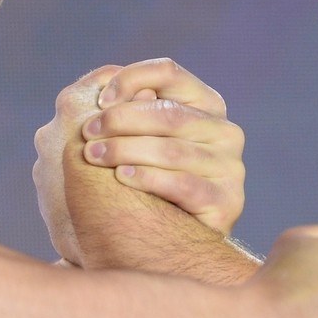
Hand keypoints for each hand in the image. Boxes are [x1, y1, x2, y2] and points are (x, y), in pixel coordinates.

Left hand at [34, 61, 241, 269]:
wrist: (156, 244)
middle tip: (86, 134)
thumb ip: (121, 109)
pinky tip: (122, 177)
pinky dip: (149, 178)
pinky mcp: (228, 201)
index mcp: (203, 103)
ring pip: (173, 149)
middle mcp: (224, 131)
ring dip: (126, 149)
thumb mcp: (129, 138)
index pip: (168, 72)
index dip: (131, 79)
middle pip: (168, 113)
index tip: (99, 100)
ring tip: (93, 156)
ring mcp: (231, 167)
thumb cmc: (136, 181)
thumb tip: (104, 86)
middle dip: (121, 120)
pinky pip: (184, 184)